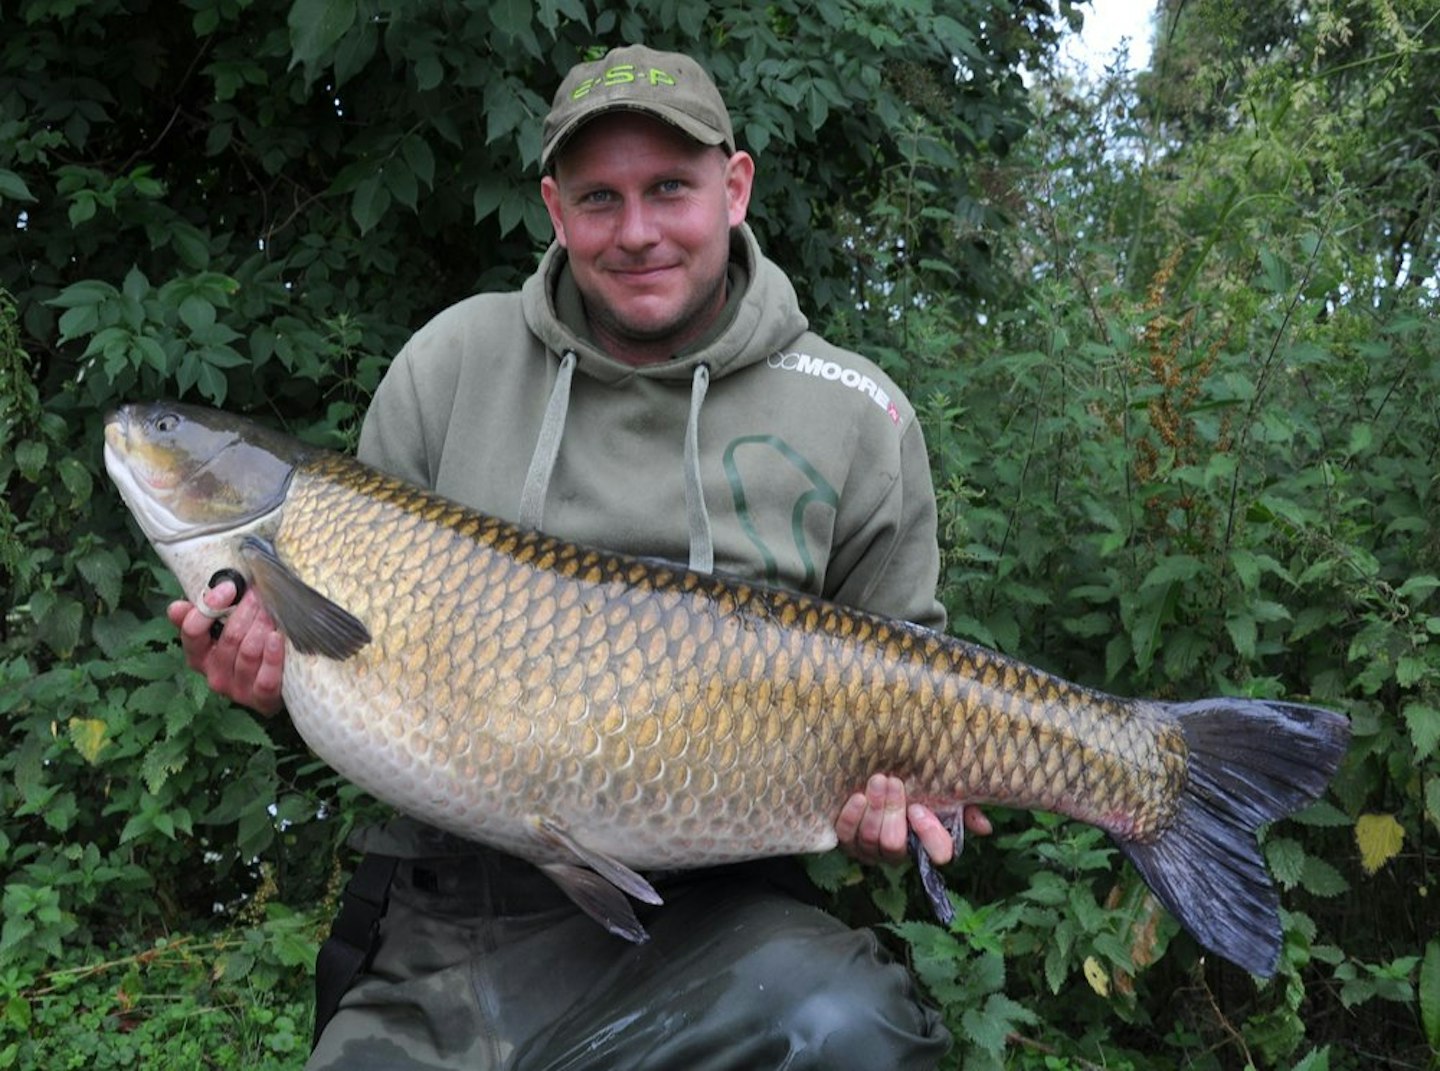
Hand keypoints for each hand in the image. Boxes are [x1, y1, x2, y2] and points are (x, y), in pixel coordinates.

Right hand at [167, 579, 284, 715]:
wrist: (276, 684)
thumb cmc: (245, 648)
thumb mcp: (220, 631)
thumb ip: (202, 615)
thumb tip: (176, 608)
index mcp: (198, 656)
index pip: (192, 632)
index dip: (210, 606)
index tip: (229, 587)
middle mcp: (214, 675)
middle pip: (229, 638)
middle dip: (246, 611)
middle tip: (260, 595)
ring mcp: (238, 690)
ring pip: (248, 653)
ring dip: (262, 627)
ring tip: (272, 611)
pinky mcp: (261, 700)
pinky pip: (265, 678)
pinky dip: (273, 656)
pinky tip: (278, 637)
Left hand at [835, 773, 990, 865]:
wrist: (878, 777)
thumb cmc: (914, 786)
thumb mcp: (941, 791)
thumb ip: (963, 806)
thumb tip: (983, 827)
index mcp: (926, 842)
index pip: (938, 854)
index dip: (930, 835)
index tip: (919, 808)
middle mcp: (898, 852)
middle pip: (894, 845)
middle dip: (893, 812)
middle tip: (894, 782)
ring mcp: (870, 850)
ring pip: (871, 840)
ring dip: (874, 809)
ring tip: (878, 780)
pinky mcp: (847, 840)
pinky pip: (846, 835)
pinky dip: (852, 817)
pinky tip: (858, 797)